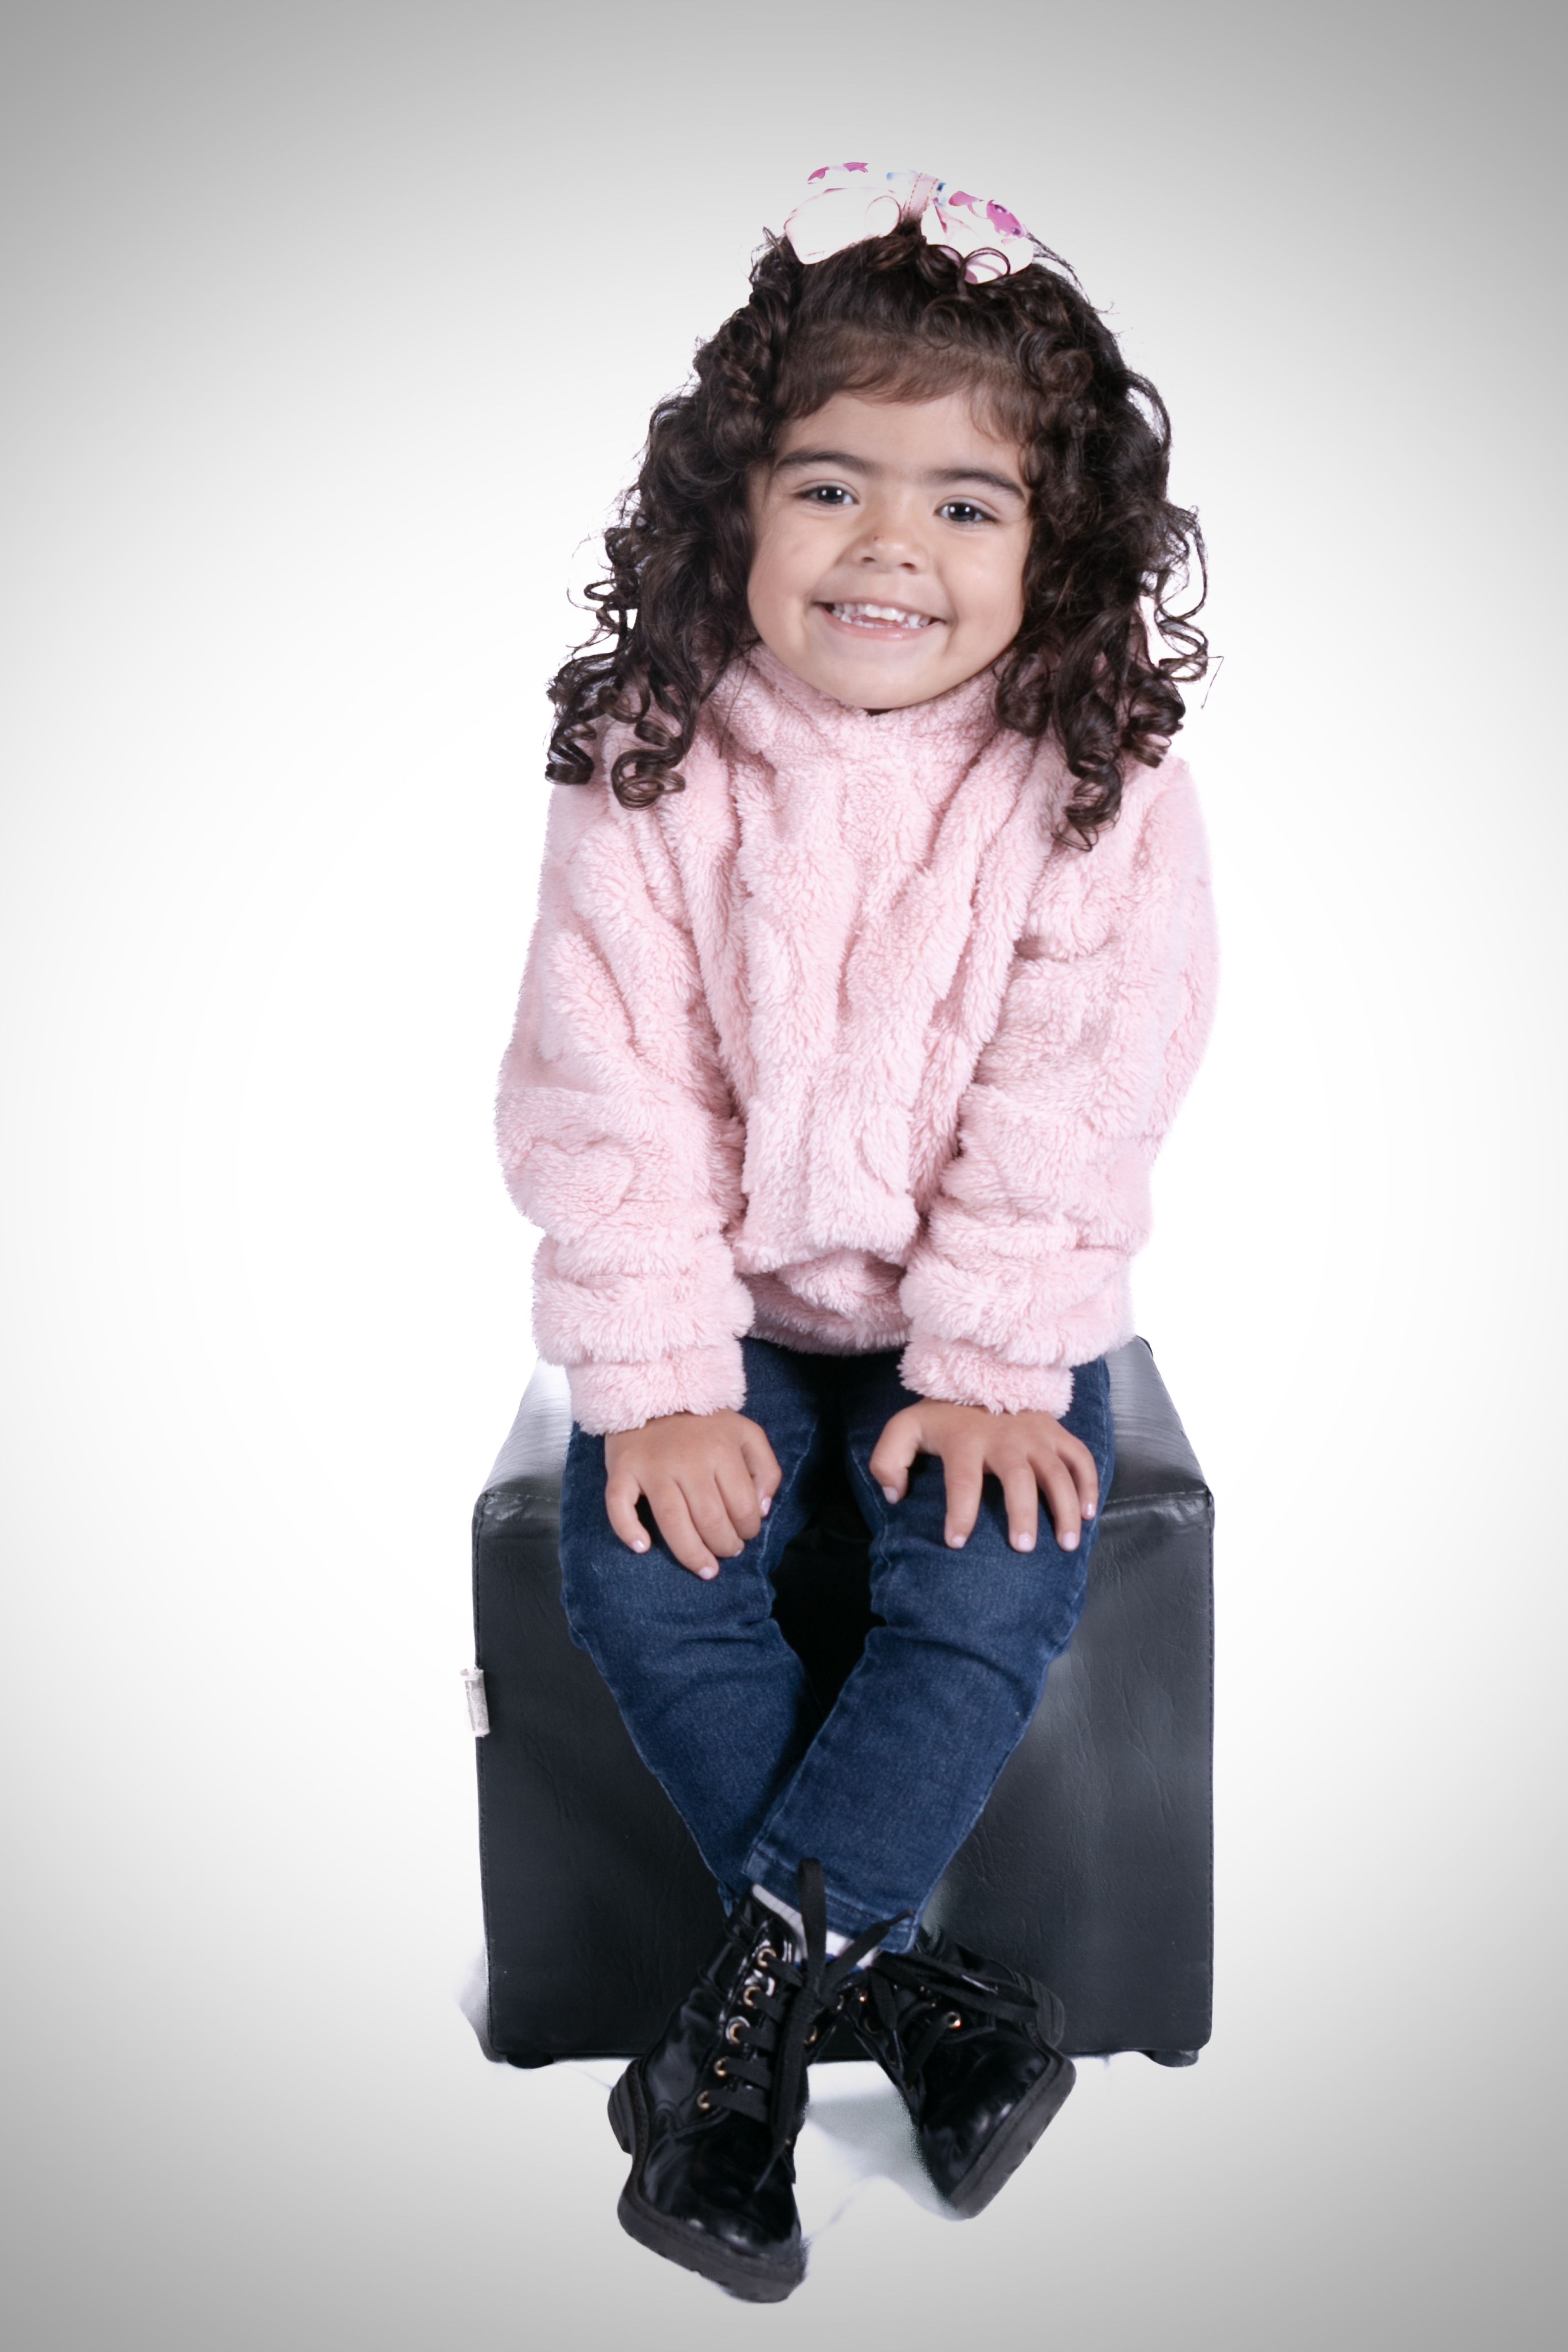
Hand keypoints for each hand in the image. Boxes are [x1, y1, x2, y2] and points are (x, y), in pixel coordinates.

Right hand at [604, 1411, 782, 1580]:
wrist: (654, 1390)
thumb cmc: (704, 1422)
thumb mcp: (746, 1433)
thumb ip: (765, 1468)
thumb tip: (762, 1510)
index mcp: (722, 1451)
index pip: (743, 1507)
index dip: (748, 1530)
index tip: (744, 1535)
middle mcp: (688, 1461)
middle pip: (710, 1520)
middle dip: (723, 1546)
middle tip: (725, 1552)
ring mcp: (653, 1467)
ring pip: (672, 1521)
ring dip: (690, 1553)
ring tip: (704, 1568)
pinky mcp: (623, 1470)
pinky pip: (620, 1505)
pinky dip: (628, 1530)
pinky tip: (642, 1547)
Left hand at [868, 1399, 1098, 1553]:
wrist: (979, 1375)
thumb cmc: (942, 1416)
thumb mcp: (905, 1428)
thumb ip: (888, 1460)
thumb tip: (894, 1496)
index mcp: (965, 1440)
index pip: (961, 1480)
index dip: (958, 1513)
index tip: (956, 1543)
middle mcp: (1004, 1437)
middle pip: (1018, 1478)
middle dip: (1022, 1514)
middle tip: (1023, 1548)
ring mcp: (1035, 1433)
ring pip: (1057, 1471)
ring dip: (1066, 1507)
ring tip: (1067, 1544)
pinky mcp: (1056, 1431)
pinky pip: (1081, 1457)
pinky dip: (1090, 1484)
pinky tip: (1090, 1514)